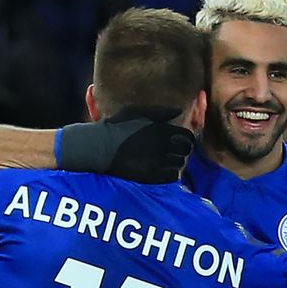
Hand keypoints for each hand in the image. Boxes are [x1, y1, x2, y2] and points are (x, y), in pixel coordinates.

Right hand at [59, 106, 194, 183]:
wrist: (99, 148)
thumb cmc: (117, 126)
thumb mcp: (137, 112)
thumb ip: (161, 112)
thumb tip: (180, 110)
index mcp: (161, 130)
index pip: (187, 136)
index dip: (186, 139)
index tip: (180, 141)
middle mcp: (162, 146)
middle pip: (186, 151)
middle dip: (183, 150)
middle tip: (175, 152)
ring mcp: (157, 162)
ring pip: (180, 164)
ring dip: (176, 162)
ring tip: (168, 160)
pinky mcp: (151, 176)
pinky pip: (173, 176)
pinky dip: (171, 173)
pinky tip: (163, 169)